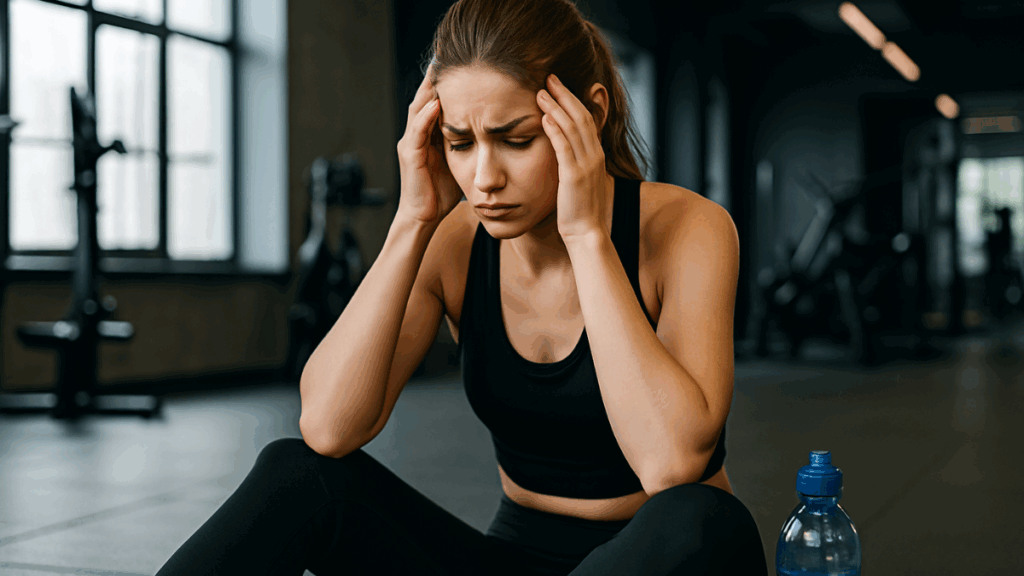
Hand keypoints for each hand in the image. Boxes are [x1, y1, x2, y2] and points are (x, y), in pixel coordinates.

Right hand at [395, 60, 462, 225]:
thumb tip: (491, 128)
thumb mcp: (459, 160)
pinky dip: (427, 117)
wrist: (425, 217)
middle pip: (425, 97)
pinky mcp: (410, 156)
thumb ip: (467, 141)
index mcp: (429, 133)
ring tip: (440, 69)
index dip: (447, 82)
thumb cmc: (442, 191)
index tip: (463, 63)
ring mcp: (411, 143)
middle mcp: (416, 133)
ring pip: (419, 109)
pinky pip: (417, 132)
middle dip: (436, 77)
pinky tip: (436, 104)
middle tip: (447, 55)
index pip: (437, 100)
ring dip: (429, 90)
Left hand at [537, 74, 611, 240]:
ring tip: (540, 92)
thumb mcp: (578, 181)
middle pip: (580, 116)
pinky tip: (543, 117)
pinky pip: (564, 147)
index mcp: (595, 155)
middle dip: (564, 95)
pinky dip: (554, 130)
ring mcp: (586, 165)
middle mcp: (594, 156)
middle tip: (549, 78)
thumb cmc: (579, 211)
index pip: (585, 120)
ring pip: (572, 128)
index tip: (557, 86)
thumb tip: (561, 152)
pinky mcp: (574, 176)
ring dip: (556, 107)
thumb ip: (572, 163)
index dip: (571, 100)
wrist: (587, 234)